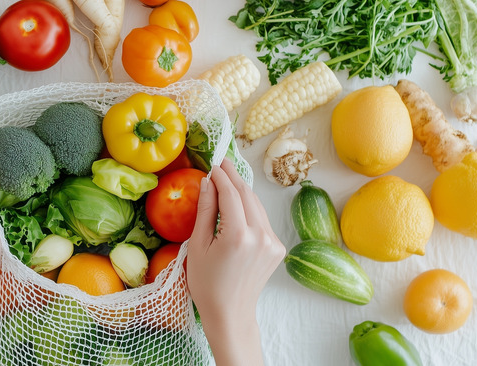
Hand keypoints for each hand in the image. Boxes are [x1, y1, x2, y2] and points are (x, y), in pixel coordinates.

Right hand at [186, 159, 284, 365]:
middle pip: (247, 195)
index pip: (230, 194)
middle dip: (233, 177)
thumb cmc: (206, 283)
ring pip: (256, 205)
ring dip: (242, 190)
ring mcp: (273, 242)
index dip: (221, 176)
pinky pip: (262, 219)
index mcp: (238, 236)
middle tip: (221, 163)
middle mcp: (260, 236)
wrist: (231, 313)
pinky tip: (238, 203)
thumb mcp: (198, 246)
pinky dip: (249, 208)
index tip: (212, 164)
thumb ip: (206, 211)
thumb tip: (207, 182)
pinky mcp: (277, 247)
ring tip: (228, 177)